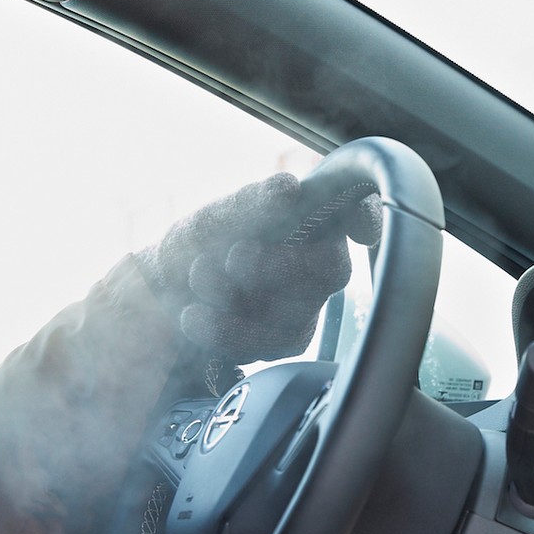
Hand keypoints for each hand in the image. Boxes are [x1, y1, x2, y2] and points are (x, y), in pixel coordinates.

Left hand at [131, 171, 381, 364]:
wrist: (167, 289)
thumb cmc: (202, 242)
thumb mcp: (217, 217)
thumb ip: (251, 202)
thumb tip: (291, 189)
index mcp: (311, 217)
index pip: (356, 212)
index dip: (366, 218)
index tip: (356, 228)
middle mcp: (320, 259)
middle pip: (329, 270)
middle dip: (279, 268)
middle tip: (234, 257)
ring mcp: (309, 303)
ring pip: (298, 313)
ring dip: (238, 299)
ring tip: (198, 277)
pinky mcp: (288, 339)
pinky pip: (271, 344)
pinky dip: (226, 331)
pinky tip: (195, 314)